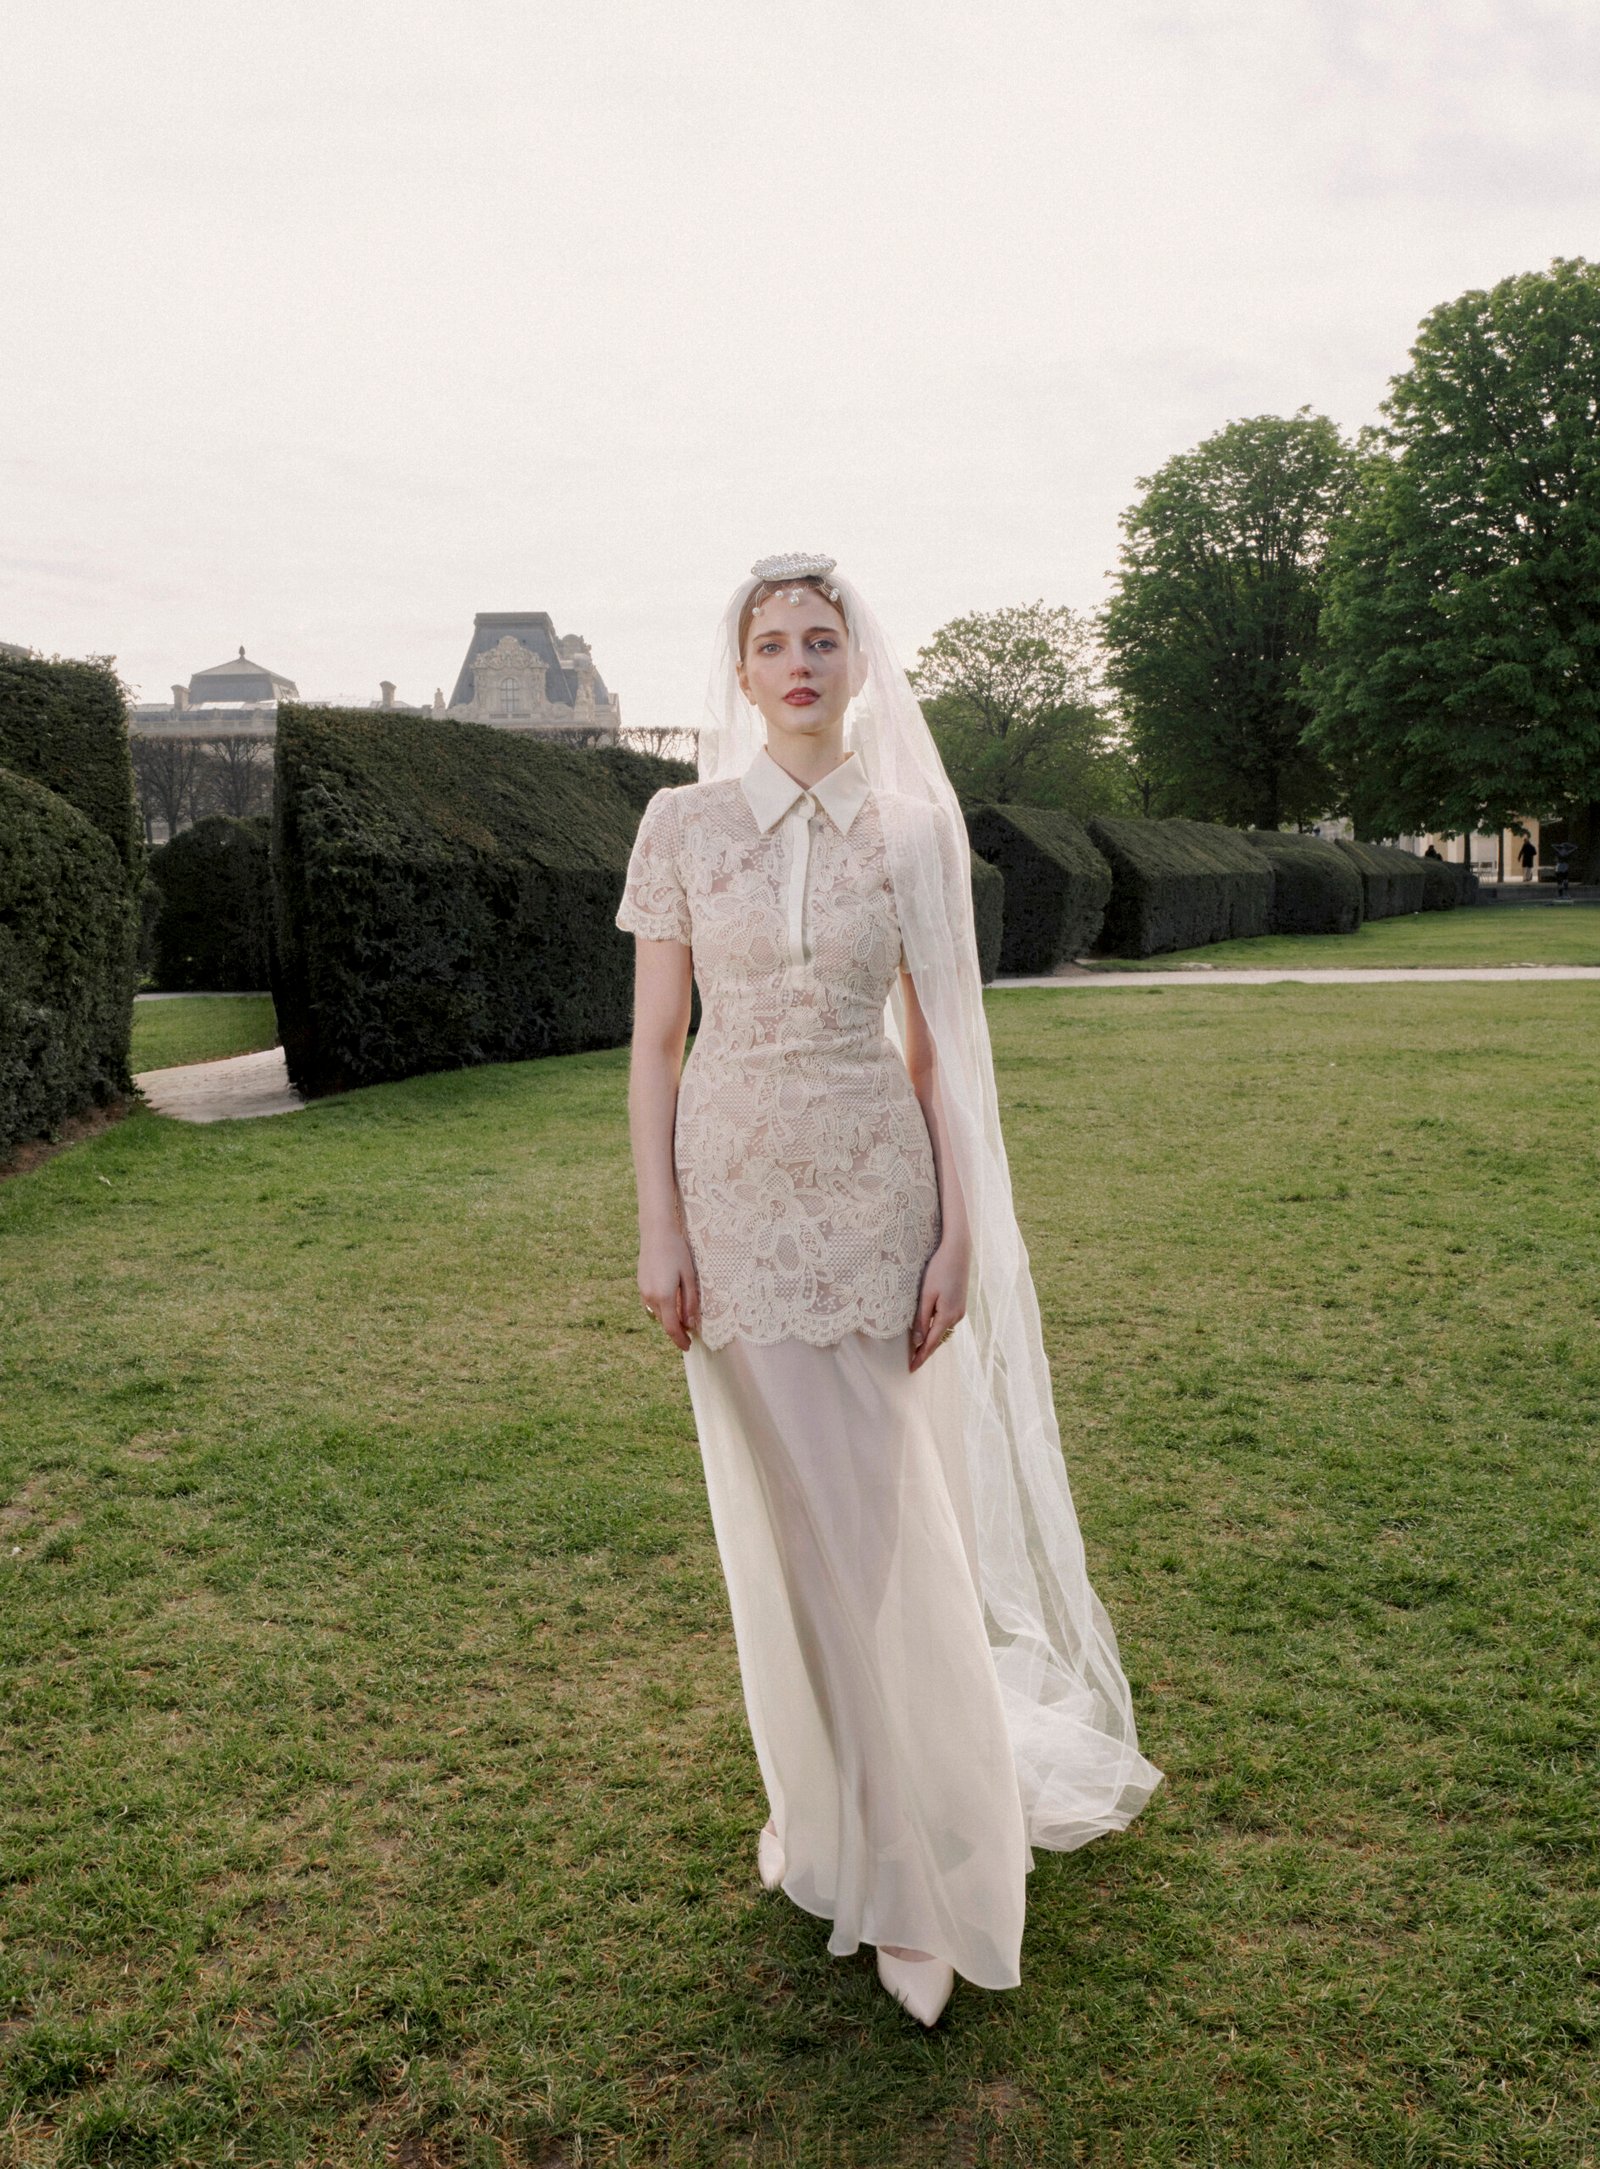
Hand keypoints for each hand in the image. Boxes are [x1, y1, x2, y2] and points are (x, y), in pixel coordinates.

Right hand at [639, 1231, 700, 1350]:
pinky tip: (672, 1302)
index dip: (680, 1340)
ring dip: (670, 1319)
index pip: (672, 1328)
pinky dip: (663, 1309)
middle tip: (691, 1334)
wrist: (656, 1233)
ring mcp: (643, 1292)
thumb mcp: (689, 1277)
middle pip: (664, 1323)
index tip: (689, 1347)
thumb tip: (691, 1325)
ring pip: (658, 1314)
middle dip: (677, 1331)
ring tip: (683, 1318)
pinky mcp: (641, 1286)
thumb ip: (690, 1303)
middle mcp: (650, 1297)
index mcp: (664, 1296)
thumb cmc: (677, 1252)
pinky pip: (652, 1305)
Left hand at [909, 1236, 968, 1372]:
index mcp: (947, 1316)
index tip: (911, 1369)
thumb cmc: (939, 1269)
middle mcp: (957, 1316)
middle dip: (926, 1351)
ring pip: (943, 1331)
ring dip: (932, 1341)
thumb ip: (922, 1319)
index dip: (921, 1357)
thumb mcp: (926, 1295)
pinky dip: (938, 1330)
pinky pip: (947, 1322)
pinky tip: (931, 1331)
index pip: (931, 1343)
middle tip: (913, 1363)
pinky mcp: (960, 1303)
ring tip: (919, 1350)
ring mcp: (960, 1310)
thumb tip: (918, 1341)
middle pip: (939, 1340)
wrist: (958, 1251)